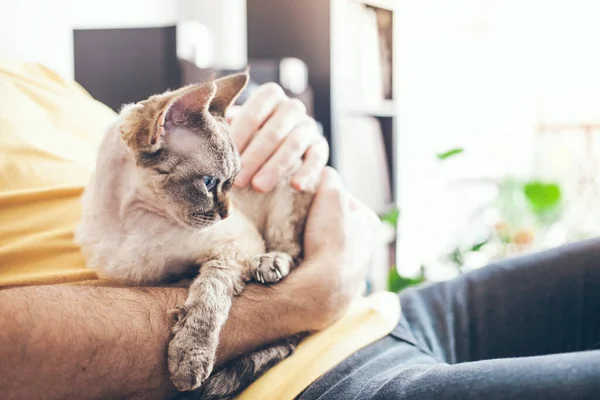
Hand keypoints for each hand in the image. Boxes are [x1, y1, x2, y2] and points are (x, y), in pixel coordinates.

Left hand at [227, 83, 328, 191]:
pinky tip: (297, 187)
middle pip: (275, 129)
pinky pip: (318, 157)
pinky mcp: (321, 146)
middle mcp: (292, 107)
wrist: (277, 148)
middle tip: (239, 180)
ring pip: (295, 143)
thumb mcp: (234, 126)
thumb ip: (221, 123)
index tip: (227, 156)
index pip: (255, 110)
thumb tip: (197, 128)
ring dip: (276, 166)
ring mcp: (309, 126)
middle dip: (255, 156)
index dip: (241, 133)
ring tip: (259, 186)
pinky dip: (308, 172)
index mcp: (270, 97)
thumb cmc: (247, 137)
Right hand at [300, 167, 380, 326]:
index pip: (344, 199)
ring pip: (328, 245)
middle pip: (336, 223)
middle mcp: (366, 246)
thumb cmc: (331, 238)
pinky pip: (320, 264)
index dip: (323, 195)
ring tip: (296, 238)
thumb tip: (325, 172)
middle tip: (299, 218)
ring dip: (314, 241)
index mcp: (370, 223)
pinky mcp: (336, 285)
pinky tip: (298, 258)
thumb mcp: (331, 196)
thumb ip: (330, 180)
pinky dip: (310, 259)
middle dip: (320, 220)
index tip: (306, 197)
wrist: (322, 287)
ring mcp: (352, 268)